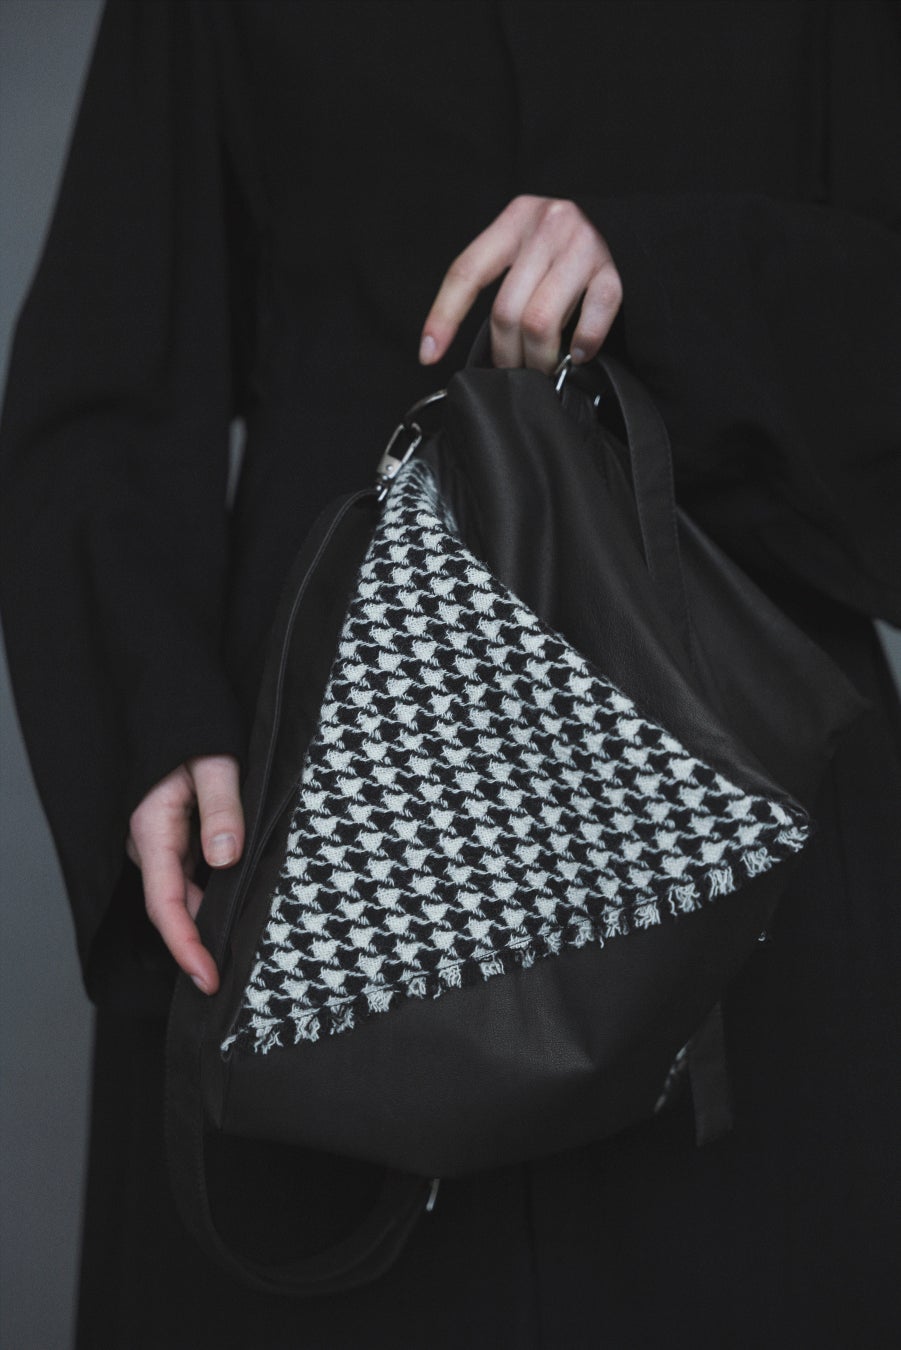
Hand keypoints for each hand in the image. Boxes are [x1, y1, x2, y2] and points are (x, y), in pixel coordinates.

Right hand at [126, 754, 243, 994]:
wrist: (179, 711)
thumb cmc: (196, 733)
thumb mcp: (216, 765)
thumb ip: (221, 809)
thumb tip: (226, 858)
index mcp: (153, 830)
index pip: (165, 905)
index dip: (186, 946)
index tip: (207, 979)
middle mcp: (151, 843)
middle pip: (174, 908)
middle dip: (200, 946)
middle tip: (232, 979)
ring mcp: (162, 843)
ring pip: (184, 895)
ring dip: (208, 923)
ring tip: (240, 952)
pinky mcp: (177, 839)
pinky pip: (191, 879)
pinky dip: (212, 899)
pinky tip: (237, 909)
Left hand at [419, 195, 621, 372]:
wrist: (634, 223)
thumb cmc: (572, 243)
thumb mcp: (531, 241)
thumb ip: (509, 274)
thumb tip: (483, 341)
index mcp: (516, 220)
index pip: (466, 271)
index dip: (443, 317)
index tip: (428, 354)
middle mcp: (548, 227)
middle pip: (506, 310)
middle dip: (505, 354)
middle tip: (512, 370)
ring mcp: (584, 247)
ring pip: (540, 322)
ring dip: (538, 358)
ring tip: (541, 368)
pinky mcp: (618, 269)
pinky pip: (592, 320)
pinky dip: (583, 345)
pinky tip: (579, 353)